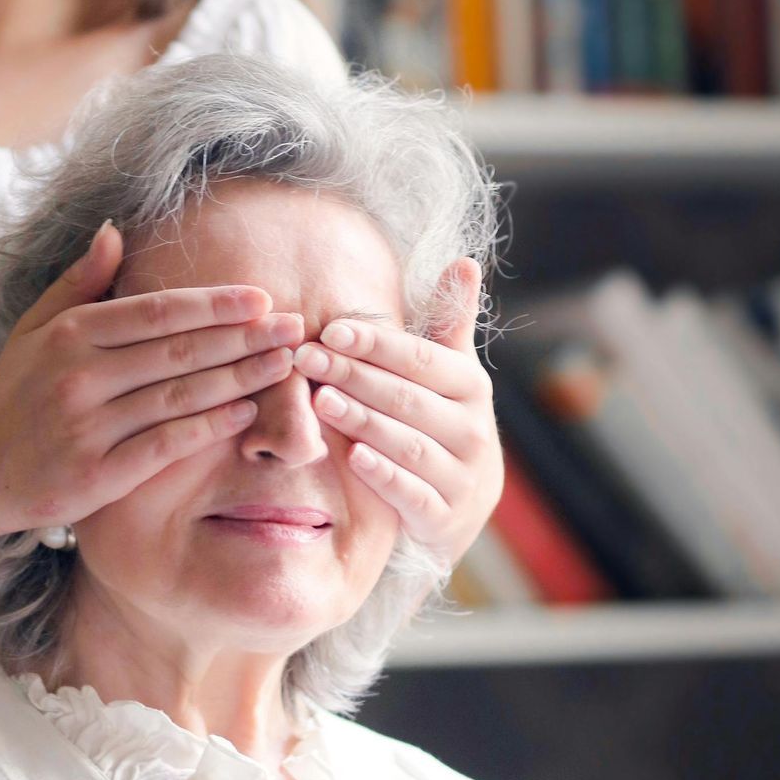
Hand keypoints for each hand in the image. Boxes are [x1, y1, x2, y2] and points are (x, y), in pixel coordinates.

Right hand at [0, 221, 304, 538]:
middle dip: (244, 338)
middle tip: (295, 327)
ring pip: (179, 397)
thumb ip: (79, 282)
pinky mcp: (96, 476)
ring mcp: (87, 427)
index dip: (213, 304)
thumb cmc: (13, 395)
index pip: (156, 312)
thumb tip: (115, 229)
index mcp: (69, 335)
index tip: (261, 297)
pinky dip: (209, 428)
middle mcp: (77, 377)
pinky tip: (246, 413)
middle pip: (178, 351)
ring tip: (284, 365)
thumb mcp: (34, 329)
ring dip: (239, 379)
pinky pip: (165, 446)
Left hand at [290, 259, 501, 564]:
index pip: (421, 359)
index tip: (330, 329)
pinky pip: (413, 494)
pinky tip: (352, 457)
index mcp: (471, 387)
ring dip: (363, 421)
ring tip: (319, 401)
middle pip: (407, 398)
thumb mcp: (450, 374)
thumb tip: (464, 261)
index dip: (376, 344)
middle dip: (354, 376)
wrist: (462, 505)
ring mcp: (462, 475)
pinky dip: (384, 476)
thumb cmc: (442, 422)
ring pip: (408, 443)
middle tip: (306, 358)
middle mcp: (473, 429)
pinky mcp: (445, 517)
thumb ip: (450, 322)